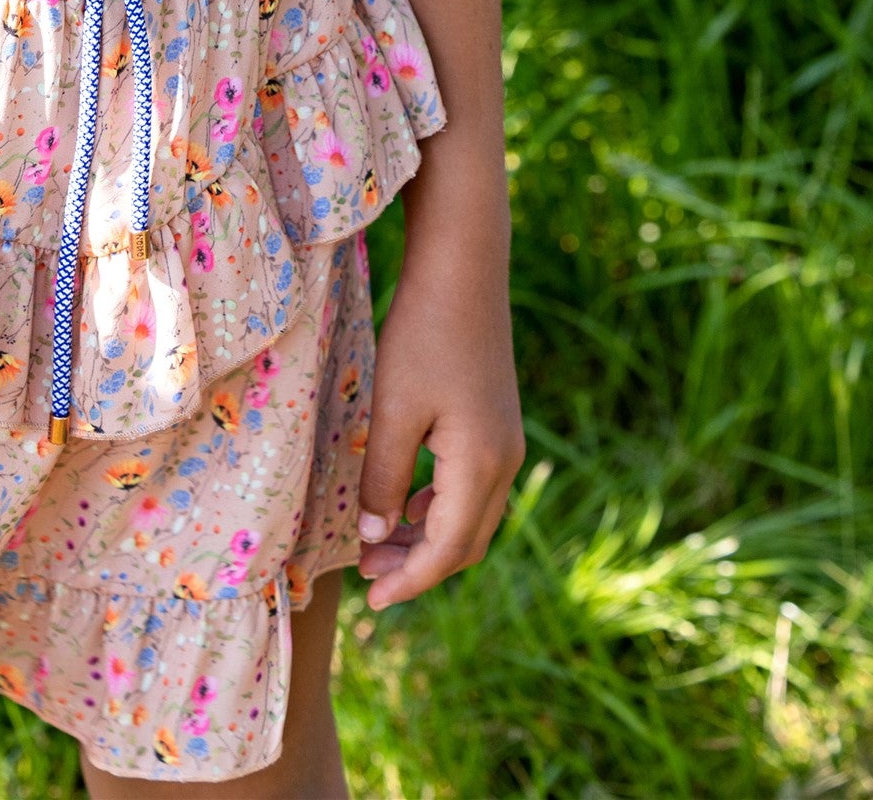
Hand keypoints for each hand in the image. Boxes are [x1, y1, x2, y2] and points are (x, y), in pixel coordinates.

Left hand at [355, 231, 523, 609]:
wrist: (463, 270)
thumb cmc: (421, 335)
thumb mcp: (392, 409)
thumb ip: (384, 478)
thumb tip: (376, 538)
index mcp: (481, 465)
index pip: (447, 550)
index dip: (409, 580)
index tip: (372, 601)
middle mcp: (503, 461)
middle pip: (465, 543)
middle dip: (418, 567)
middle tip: (368, 577)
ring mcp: (504, 442)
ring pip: (470, 517)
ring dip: (428, 538)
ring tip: (378, 546)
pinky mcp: (496, 423)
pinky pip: (472, 488)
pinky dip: (440, 508)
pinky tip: (408, 504)